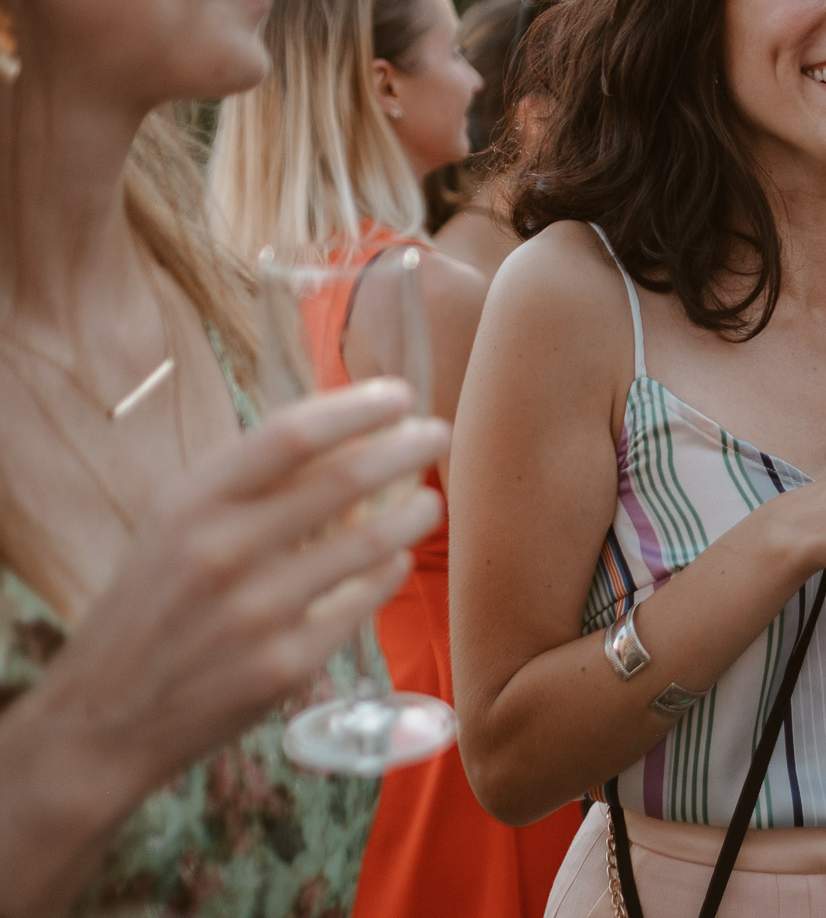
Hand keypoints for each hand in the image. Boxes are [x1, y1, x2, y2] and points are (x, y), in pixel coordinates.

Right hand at [29, 380, 446, 805]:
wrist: (103, 718)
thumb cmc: (153, 603)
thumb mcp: (174, 526)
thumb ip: (248, 483)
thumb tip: (343, 433)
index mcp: (190, 505)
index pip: (291, 434)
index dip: (357, 409)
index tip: (401, 395)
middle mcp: (221, 552)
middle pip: (344, 480)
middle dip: (405, 449)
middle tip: (436, 435)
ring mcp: (257, 612)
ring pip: (370, 543)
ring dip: (413, 513)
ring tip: (429, 501)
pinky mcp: (285, 664)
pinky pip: (363, 600)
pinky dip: (388, 571)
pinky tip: (395, 558)